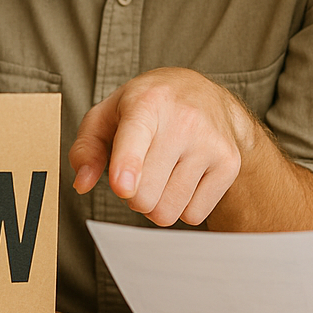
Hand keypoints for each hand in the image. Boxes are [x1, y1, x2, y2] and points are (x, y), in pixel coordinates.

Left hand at [68, 68, 255, 225]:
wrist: (205, 96)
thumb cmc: (147, 109)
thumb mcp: (107, 115)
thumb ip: (86, 148)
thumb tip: (82, 183)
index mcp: (147, 101)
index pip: (136, 137)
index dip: (128, 165)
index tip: (123, 186)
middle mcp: (184, 119)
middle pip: (144, 195)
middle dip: (134, 195)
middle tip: (140, 172)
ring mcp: (211, 142)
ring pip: (168, 211)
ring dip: (157, 204)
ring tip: (162, 174)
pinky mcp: (229, 164)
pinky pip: (193, 215)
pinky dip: (182, 206)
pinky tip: (183, 178)